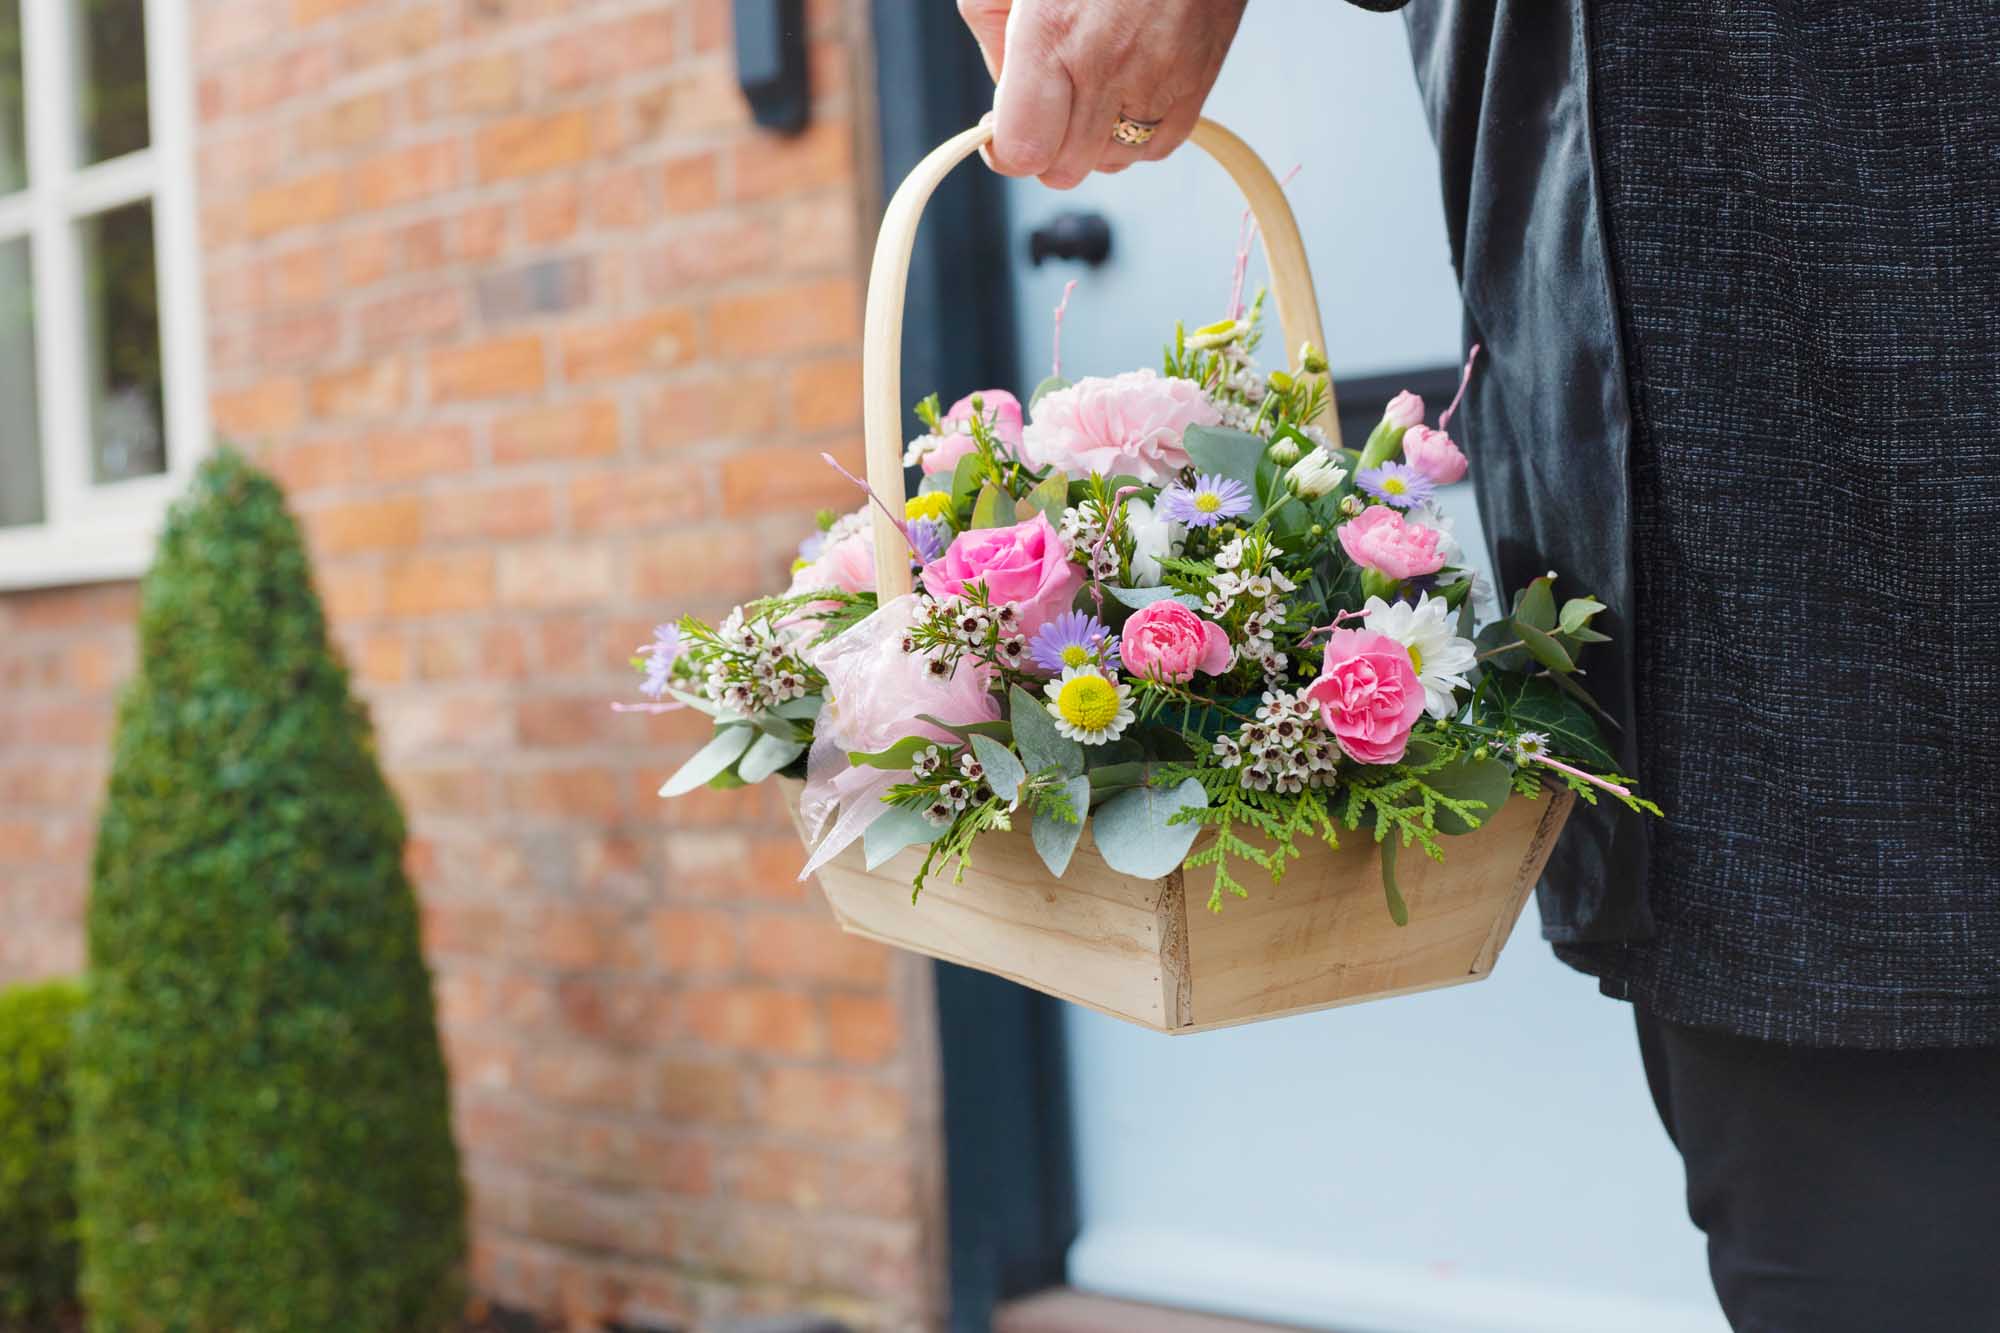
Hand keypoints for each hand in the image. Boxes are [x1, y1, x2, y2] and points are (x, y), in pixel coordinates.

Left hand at [958, 0, 1249, 187]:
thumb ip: (995, 37)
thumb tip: (1001, 96)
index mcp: (1053, 34)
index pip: (1022, 151)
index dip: (1004, 151)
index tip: (999, 130)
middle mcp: (1107, 67)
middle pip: (1063, 170)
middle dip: (1044, 146)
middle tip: (1043, 105)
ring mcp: (1157, 81)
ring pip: (1109, 164)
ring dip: (1090, 142)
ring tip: (1087, 90)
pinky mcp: (1196, 85)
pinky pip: (1155, 148)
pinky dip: (1134, 135)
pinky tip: (1124, 92)